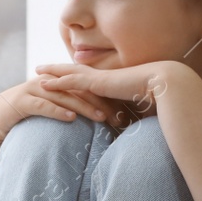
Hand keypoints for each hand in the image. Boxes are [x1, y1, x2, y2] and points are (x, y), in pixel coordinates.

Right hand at [0, 74, 110, 144]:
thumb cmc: (28, 113)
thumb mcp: (51, 107)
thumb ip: (69, 106)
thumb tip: (95, 116)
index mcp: (56, 82)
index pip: (83, 87)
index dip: (102, 96)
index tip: (120, 110)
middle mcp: (47, 82)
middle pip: (77, 90)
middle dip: (98, 101)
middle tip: (116, 115)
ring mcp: (34, 90)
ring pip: (64, 97)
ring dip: (83, 107)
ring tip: (99, 117)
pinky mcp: (23, 101)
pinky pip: (44, 106)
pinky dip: (58, 111)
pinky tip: (71, 118)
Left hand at [34, 60, 174, 125]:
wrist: (165, 88)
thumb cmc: (158, 102)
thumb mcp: (139, 112)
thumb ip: (131, 119)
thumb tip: (130, 133)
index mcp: (112, 81)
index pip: (89, 77)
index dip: (75, 75)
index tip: (62, 75)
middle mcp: (104, 76)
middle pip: (75, 69)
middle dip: (57, 68)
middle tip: (41, 67)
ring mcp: (100, 77)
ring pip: (69, 72)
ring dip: (52, 71)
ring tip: (36, 71)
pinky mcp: (98, 82)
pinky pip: (72, 80)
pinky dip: (57, 81)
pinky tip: (44, 83)